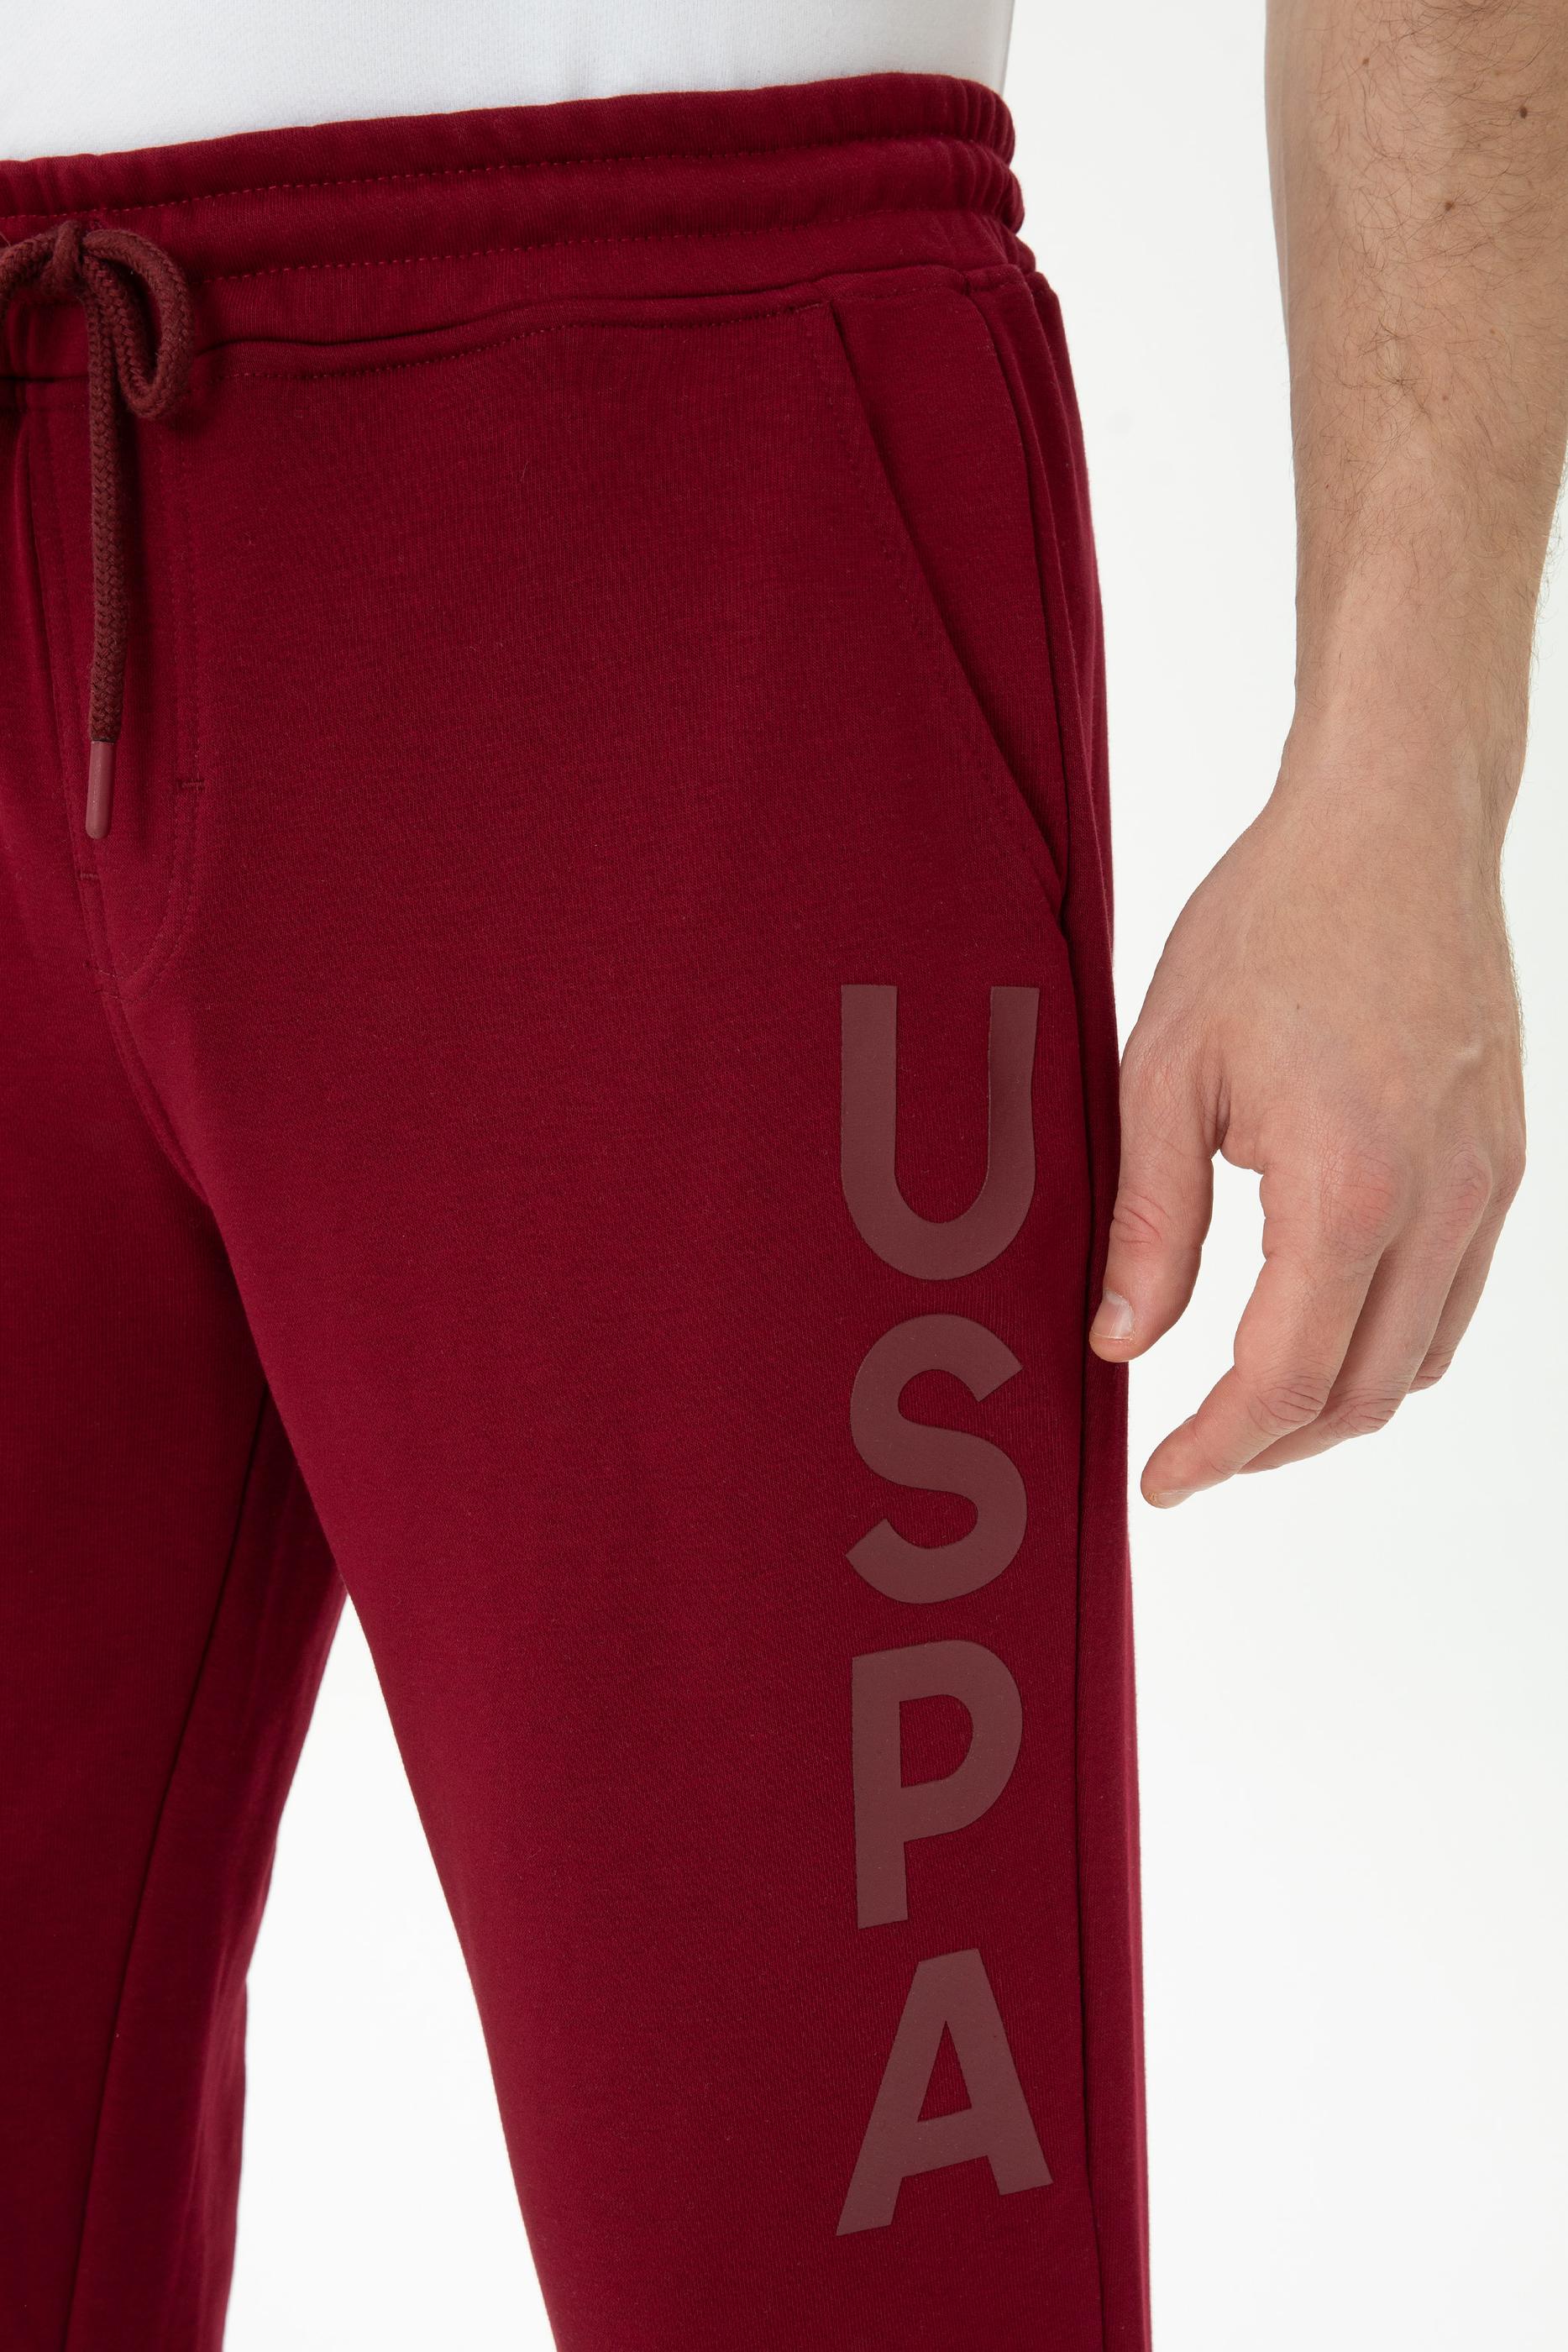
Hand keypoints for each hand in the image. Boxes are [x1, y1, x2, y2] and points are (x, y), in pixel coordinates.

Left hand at [1088, 729, 1526, 1505]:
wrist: (1394, 826)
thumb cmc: (1276, 923)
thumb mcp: (1167, 1069)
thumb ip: (1151, 1221)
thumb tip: (1122, 1340)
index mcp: (1349, 1187)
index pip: (1282, 1379)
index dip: (1215, 1451)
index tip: (1161, 1479)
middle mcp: (1439, 1203)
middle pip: (1360, 1395)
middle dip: (1269, 1448)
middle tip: (1190, 1454)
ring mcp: (1486, 1186)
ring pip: (1419, 1362)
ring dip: (1332, 1408)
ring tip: (1247, 1409)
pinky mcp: (1503, 1164)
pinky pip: (1454, 1300)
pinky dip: (1388, 1346)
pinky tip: (1323, 1328)